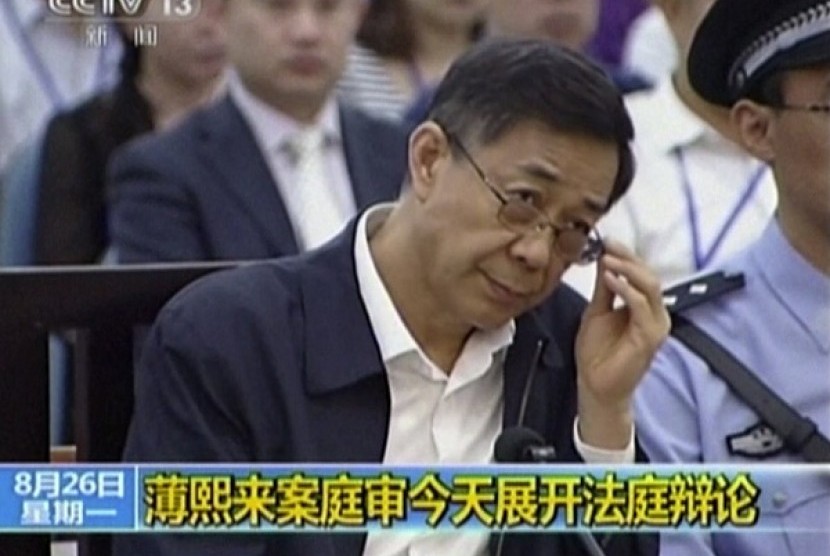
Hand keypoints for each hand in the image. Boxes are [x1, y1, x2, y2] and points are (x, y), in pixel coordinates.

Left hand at [574, 241, 669, 448]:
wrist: (595, 385)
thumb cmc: (597, 352)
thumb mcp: (597, 311)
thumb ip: (604, 288)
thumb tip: (605, 259)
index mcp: (644, 306)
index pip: (641, 273)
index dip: (626, 255)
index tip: (606, 241)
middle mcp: (655, 314)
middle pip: (649, 275)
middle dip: (628, 258)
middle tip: (608, 246)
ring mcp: (656, 325)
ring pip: (650, 287)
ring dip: (628, 270)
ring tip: (607, 259)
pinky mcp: (651, 338)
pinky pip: (642, 307)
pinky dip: (627, 290)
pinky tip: (609, 279)